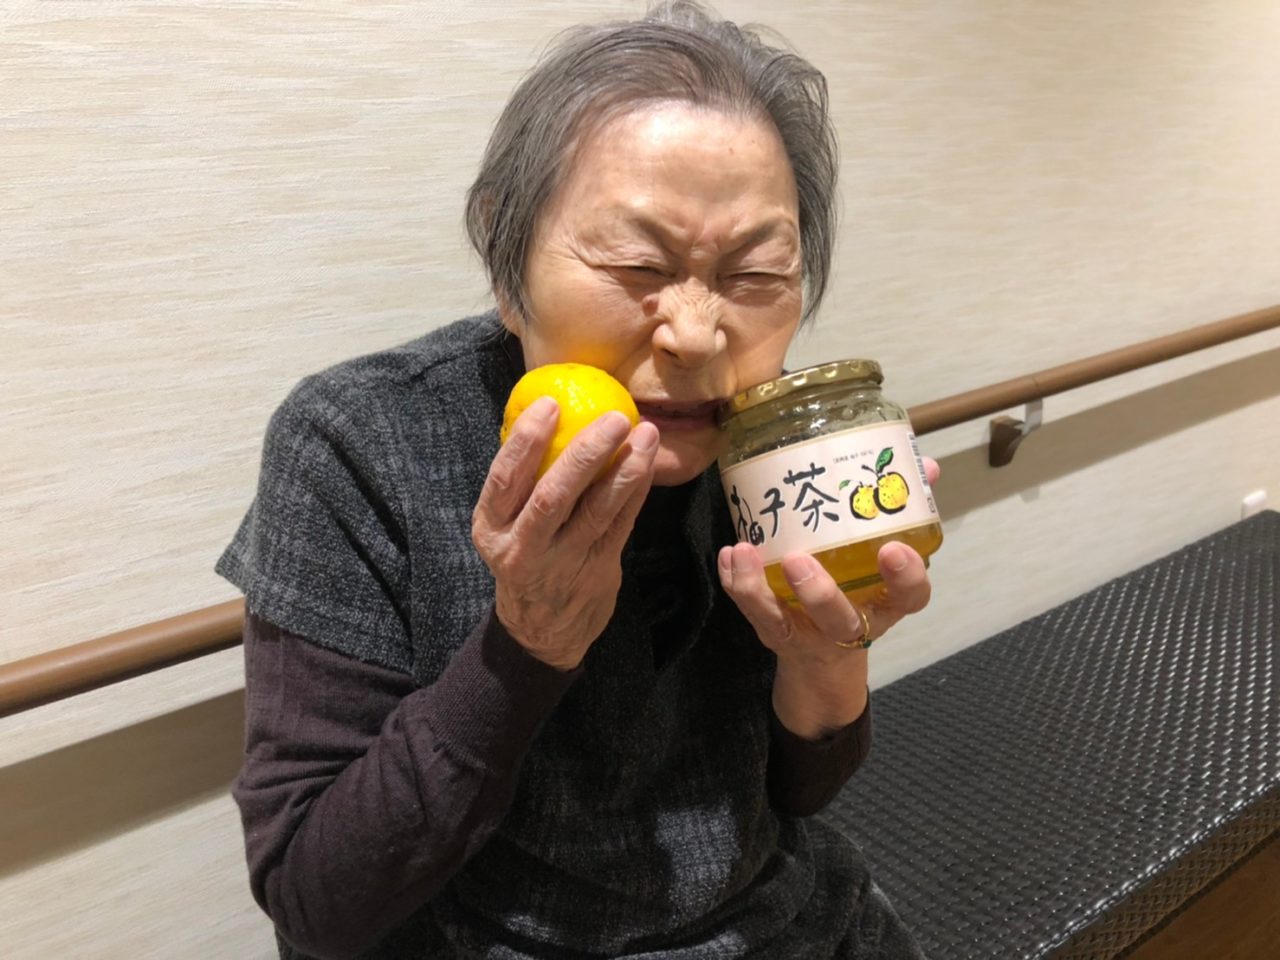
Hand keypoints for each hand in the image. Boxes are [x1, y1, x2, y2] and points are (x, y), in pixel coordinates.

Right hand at [472, 396, 658, 670]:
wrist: (543, 630)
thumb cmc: (526, 554)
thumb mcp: (506, 525)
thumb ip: (523, 482)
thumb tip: (553, 411)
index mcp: (491, 528)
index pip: (504, 479)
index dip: (526, 440)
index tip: (550, 403)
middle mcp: (522, 548)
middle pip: (553, 496)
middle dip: (586, 453)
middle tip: (614, 418)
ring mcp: (562, 563)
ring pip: (596, 512)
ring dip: (626, 470)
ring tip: (646, 434)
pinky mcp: (597, 572)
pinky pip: (621, 525)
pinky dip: (636, 492)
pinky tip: (647, 464)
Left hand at [717, 458, 938, 736]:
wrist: (824, 655)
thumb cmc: (860, 588)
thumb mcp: (885, 557)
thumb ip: (901, 510)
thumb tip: (926, 466)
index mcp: (888, 603)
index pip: (910, 597)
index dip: (906, 577)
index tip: (895, 550)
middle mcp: (850, 625)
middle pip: (838, 618)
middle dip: (819, 593)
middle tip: (798, 559)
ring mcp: (808, 633)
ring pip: (782, 620)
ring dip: (759, 588)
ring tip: (745, 550)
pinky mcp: (775, 633)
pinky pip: (753, 612)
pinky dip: (737, 583)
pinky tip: (729, 554)